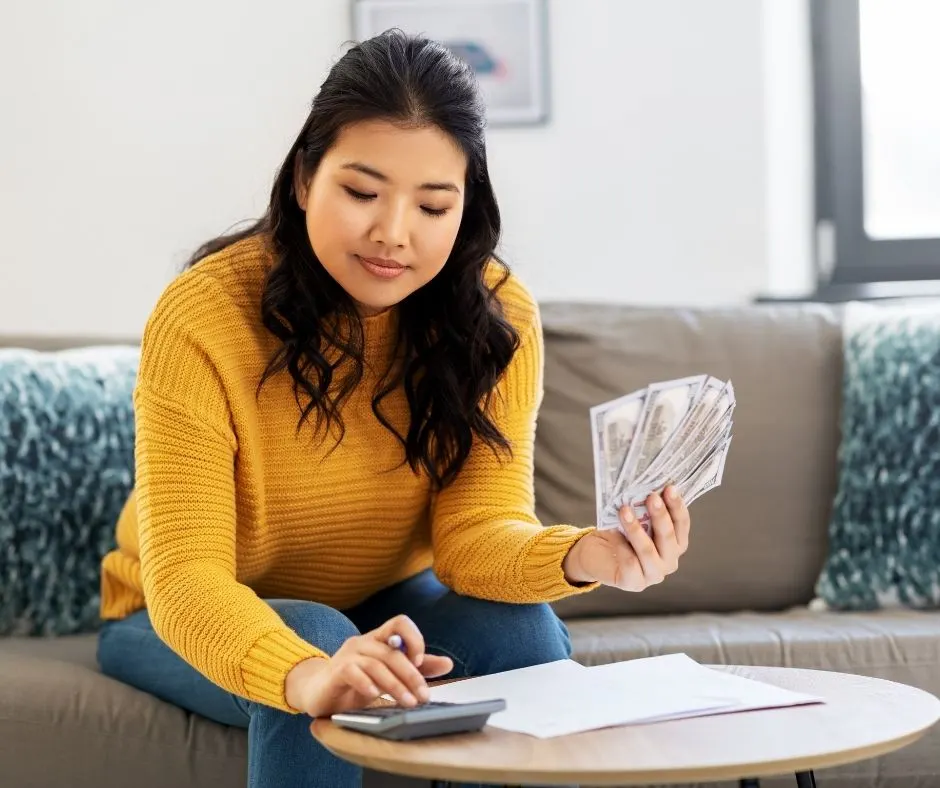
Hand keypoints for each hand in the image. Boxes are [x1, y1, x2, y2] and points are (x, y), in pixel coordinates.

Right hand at [284, 614, 453, 717]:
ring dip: (395, 684)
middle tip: (423, 696)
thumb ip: (416, 668)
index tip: (420, 662)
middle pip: (392, 650)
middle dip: (411, 674)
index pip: (399, 622)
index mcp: (378, 638)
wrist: (318, 692)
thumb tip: (448, 664)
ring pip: (376, 663)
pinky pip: (352, 671)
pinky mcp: (335, 671)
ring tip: (408, 703)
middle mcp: (363, 642)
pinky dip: (366, 683)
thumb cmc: (357, 682)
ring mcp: (347, 655)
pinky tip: (374, 696)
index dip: (413, 639)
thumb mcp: (389, 674)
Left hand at [563, 484, 690, 590]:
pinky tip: (615, 533)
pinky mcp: (634, 583)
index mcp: (675, 543)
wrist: (594, 553)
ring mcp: (653, 574)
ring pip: (649, 550)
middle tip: (651, 497)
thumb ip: (644, 509)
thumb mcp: (635, 518)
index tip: (669, 488)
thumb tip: (647, 487)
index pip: (681, 524)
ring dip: (636, 529)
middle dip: (661, 516)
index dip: (677, 506)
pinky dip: (622, 546)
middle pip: (668, 537)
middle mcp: (669, 561)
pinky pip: (631, 563)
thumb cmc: (619, 532)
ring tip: (625, 510)